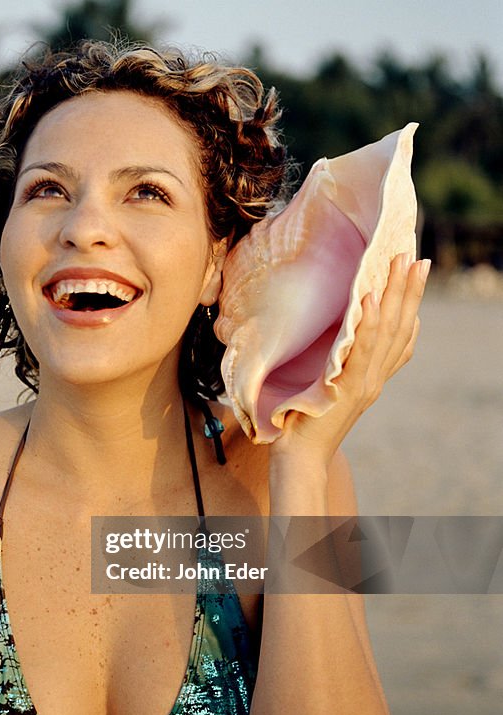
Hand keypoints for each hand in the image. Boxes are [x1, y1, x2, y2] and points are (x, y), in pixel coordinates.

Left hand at [269, 253, 429, 466]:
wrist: (299, 459)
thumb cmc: (303, 423)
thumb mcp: (325, 387)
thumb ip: (335, 364)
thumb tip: (331, 335)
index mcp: (371, 378)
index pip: (399, 336)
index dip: (408, 305)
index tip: (413, 273)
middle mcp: (374, 379)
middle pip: (400, 327)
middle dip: (408, 289)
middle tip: (415, 256)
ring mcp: (364, 384)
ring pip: (387, 332)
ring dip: (395, 295)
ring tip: (400, 263)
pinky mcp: (347, 389)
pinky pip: (360, 351)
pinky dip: (367, 324)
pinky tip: (369, 298)